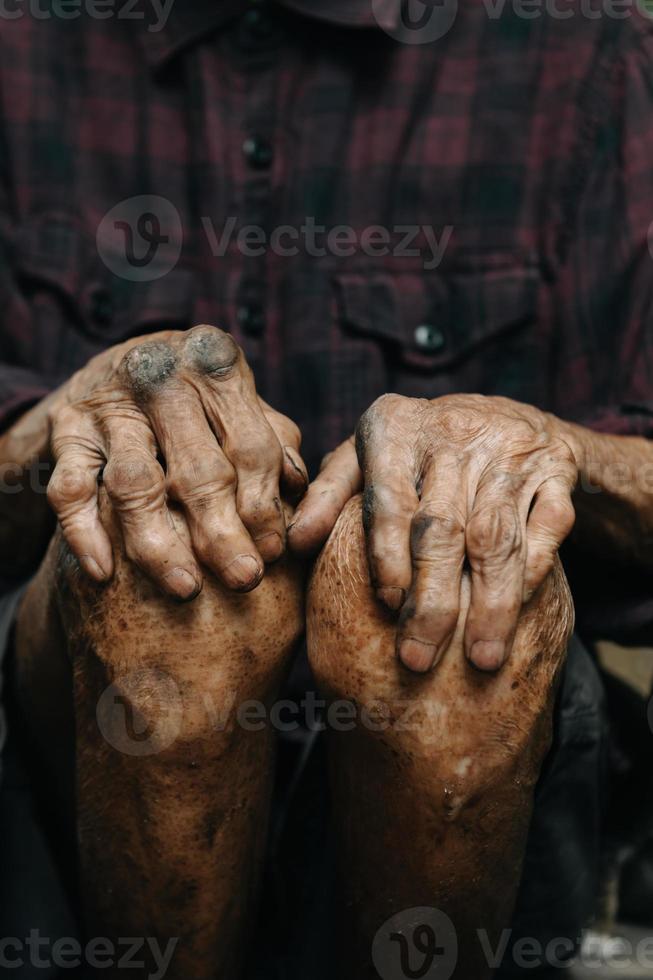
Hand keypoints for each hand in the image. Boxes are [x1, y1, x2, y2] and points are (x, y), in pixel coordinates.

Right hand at [47, 325, 306, 598]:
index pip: (249, 445)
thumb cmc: (196, 398)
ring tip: (185, 588)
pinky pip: (70, 488)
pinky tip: (103, 573)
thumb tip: (298, 495)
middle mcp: (159, 374)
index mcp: (213, 362)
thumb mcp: (238, 403)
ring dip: (159, 543)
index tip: (273, 554)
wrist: (110, 368)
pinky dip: (84, 533)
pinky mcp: (65, 429)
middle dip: (223, 534)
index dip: (264, 505)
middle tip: (244, 580)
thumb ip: (274, 443)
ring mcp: (106, 402)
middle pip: (198, 469)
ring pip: (134, 483)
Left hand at [289, 394, 576, 671]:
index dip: (387, 555)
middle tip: (419, 659)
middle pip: (443, 526)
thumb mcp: (365, 458)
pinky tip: (519, 612)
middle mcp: (452, 432)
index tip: (386, 605)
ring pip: (496, 534)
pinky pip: (549, 526)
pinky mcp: (556, 468)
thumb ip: (327, 496)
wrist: (506, 416)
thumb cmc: (417, 451)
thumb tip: (293, 543)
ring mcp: (509, 449)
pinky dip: (534, 570)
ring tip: (480, 659)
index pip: (389, 499)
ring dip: (490, 602)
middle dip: (433, 599)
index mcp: (396, 427)